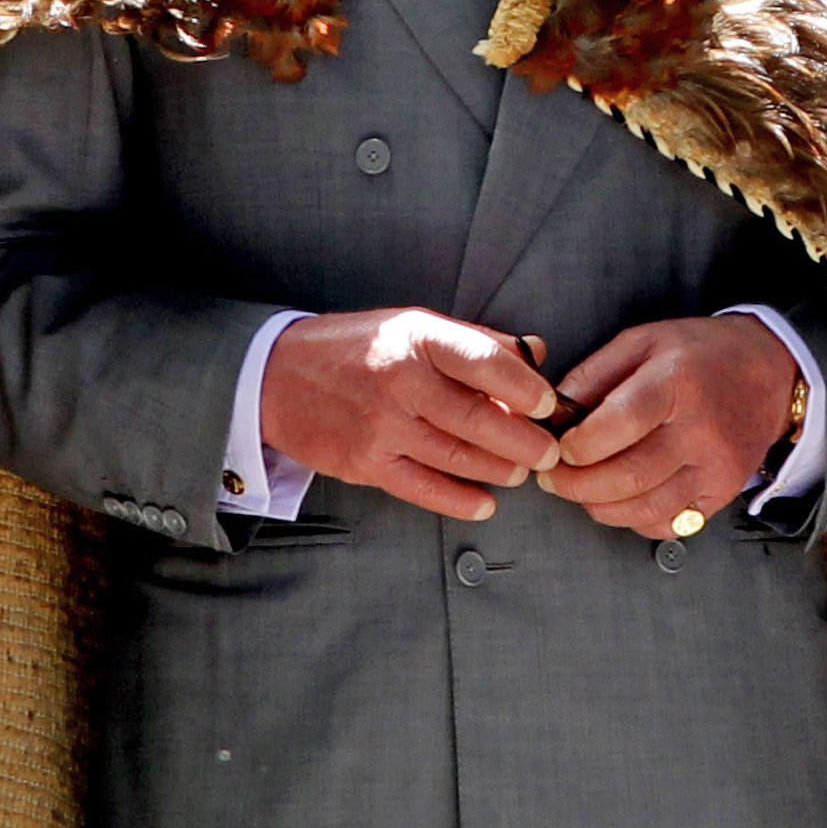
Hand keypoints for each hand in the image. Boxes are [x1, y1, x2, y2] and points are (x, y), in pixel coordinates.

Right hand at [256, 307, 558, 523]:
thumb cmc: (357, 347)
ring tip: (522, 471)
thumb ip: (475, 341)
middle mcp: (400, 381)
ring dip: (501, 470)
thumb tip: (536, 353)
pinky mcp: (366, 464)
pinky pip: (424, 489)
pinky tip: (485, 503)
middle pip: (478, 419)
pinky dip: (461, 501)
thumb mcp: (412, 325)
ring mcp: (382, 427)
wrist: (275, 376)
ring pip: (457, 457)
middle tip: (551, 453)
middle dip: (525, 441)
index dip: (526, 388)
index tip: (549, 404)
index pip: (485, 362)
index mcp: (417, 338)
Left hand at [537, 317, 797, 543]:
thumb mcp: (642, 342)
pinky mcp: (723, 493)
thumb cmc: (699, 354)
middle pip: (628, 476)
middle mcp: (701, 429)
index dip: (578, 445)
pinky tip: (622, 500)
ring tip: (581, 490)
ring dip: (599, 507)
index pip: (619, 424)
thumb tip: (553, 414)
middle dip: (576, 485)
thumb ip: (593, 375)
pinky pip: (669, 524)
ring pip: (645, 509)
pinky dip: (635, 520)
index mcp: (676, 381)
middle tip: (554, 478)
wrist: (769, 373)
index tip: (557, 447)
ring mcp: (715, 467)